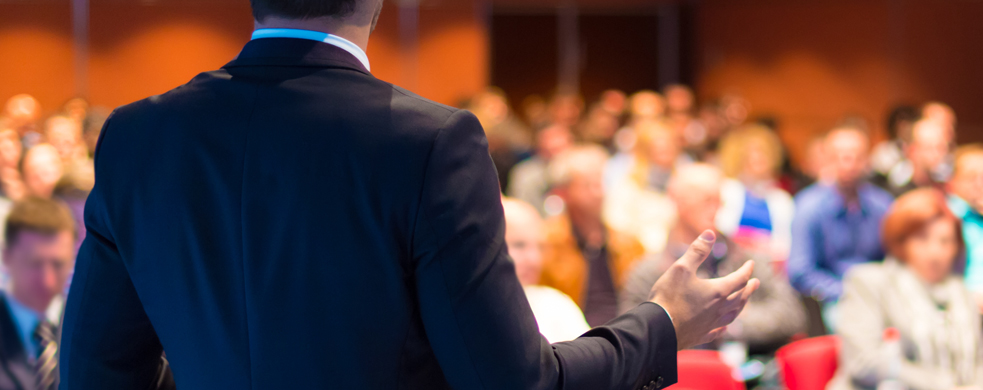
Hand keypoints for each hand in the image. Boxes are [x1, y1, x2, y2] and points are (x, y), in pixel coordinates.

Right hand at [649, 230, 759, 349]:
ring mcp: (711, 324)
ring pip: (733, 315)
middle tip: (756, 283)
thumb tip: (710, 233)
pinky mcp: (701, 335)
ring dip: (741, 307)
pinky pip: (718, 332)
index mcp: (717, 291)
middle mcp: (718, 309)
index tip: (751, 264)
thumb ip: (697, 251)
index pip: (738, 279)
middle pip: (740, 298)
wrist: (659, 327)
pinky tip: (725, 327)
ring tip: (744, 302)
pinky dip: (724, 327)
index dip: (746, 270)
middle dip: (749, 289)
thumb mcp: (681, 267)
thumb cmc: (669, 296)